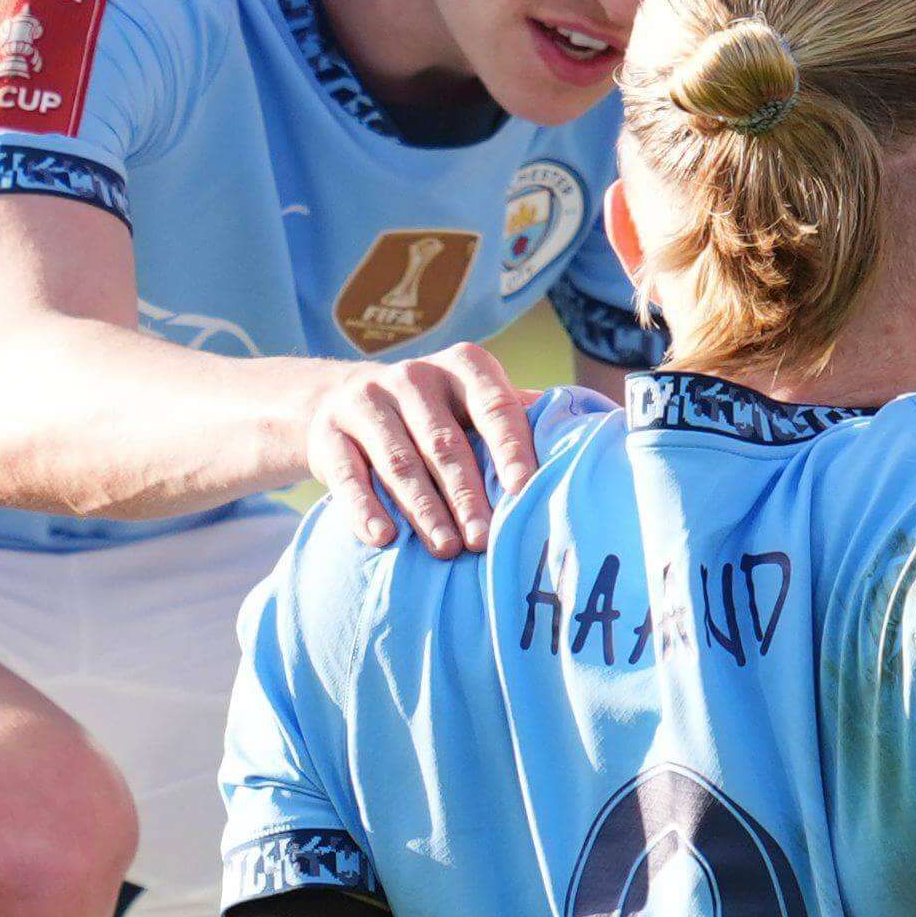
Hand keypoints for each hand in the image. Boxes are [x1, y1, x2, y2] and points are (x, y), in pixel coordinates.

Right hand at [307, 341, 535, 556]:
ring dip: (424, 510)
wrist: (342, 401)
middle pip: (445, 443)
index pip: (494, 406)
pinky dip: (365, 509)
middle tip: (484, 540)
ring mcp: (366, 402)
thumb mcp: (474, 401)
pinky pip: (347, 476)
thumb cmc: (436, 412)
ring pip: (399, 463)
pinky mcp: (328, 435)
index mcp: (463, 366)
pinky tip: (382, 537)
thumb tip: (587, 440)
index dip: (510, 448)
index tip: (525, 491)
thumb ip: (519, 417)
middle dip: (467, 495)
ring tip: (445, 550)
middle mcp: (414, 377)